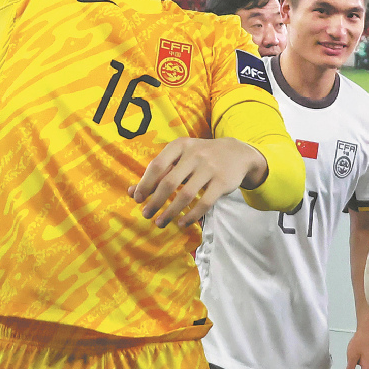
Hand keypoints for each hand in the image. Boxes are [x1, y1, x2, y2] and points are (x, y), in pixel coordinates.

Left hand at [129, 137, 267, 229]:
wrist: (237, 153)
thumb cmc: (200, 157)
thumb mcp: (180, 157)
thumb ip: (158, 172)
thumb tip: (131, 192)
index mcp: (180, 146)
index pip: (157, 165)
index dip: (145, 183)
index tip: (137, 199)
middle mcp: (194, 154)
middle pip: (169, 182)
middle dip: (155, 201)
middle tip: (146, 214)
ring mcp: (210, 168)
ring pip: (185, 195)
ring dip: (170, 212)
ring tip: (160, 222)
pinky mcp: (222, 182)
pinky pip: (204, 203)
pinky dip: (191, 216)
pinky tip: (182, 223)